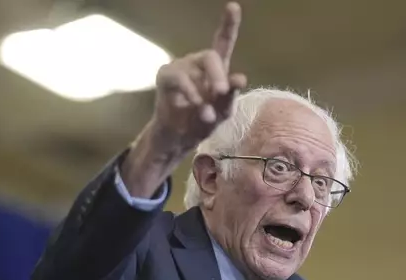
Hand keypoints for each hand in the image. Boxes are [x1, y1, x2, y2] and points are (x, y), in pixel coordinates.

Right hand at [150, 2, 247, 152]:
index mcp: (216, 69)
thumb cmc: (202, 122)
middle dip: (218, 75)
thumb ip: (230, 97)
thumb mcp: (222, 113)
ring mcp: (180, 68)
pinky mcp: (165, 77)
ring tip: (207, 115)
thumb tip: (240, 78)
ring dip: (202, 93)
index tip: (233, 6)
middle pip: (210, 56)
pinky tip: (193, 106)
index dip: (228, 24)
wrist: (179, 139)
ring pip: (193, 69)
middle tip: (221, 93)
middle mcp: (197, 63)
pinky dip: (189, 93)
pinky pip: (178, 78)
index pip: (223, 42)